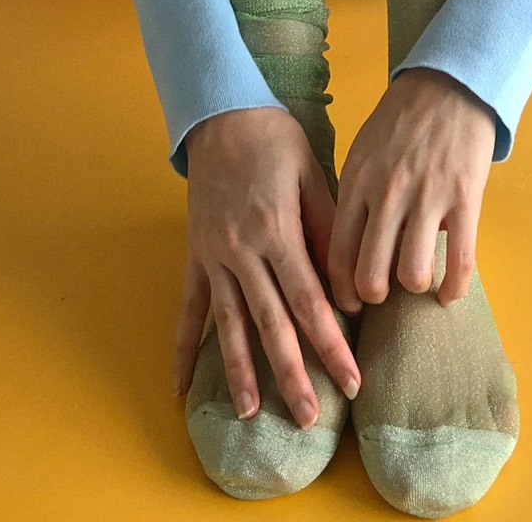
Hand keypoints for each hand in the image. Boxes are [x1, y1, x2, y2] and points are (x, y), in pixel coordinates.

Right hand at [173, 107, 361, 427]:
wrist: (221, 113)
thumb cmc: (275, 140)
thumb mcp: (312, 174)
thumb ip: (327, 230)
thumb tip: (349, 288)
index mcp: (277, 230)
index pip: (310, 301)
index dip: (331, 345)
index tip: (351, 380)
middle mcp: (242, 251)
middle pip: (270, 324)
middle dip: (292, 374)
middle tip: (310, 418)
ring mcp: (213, 256)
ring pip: (228, 325)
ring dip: (240, 372)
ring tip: (252, 414)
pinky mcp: (194, 255)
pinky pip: (188, 308)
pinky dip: (183, 349)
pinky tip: (180, 386)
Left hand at [327, 68, 496, 314]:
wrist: (450, 85)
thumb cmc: (402, 120)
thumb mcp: (363, 151)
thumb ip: (356, 196)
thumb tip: (350, 247)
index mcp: (358, 182)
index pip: (338, 254)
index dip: (342, 291)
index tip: (350, 302)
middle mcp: (388, 194)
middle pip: (371, 274)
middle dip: (375, 297)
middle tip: (383, 295)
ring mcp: (427, 198)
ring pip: (413, 274)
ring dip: (414, 288)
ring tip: (417, 282)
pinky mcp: (465, 199)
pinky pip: (460, 261)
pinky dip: (454, 288)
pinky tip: (449, 293)